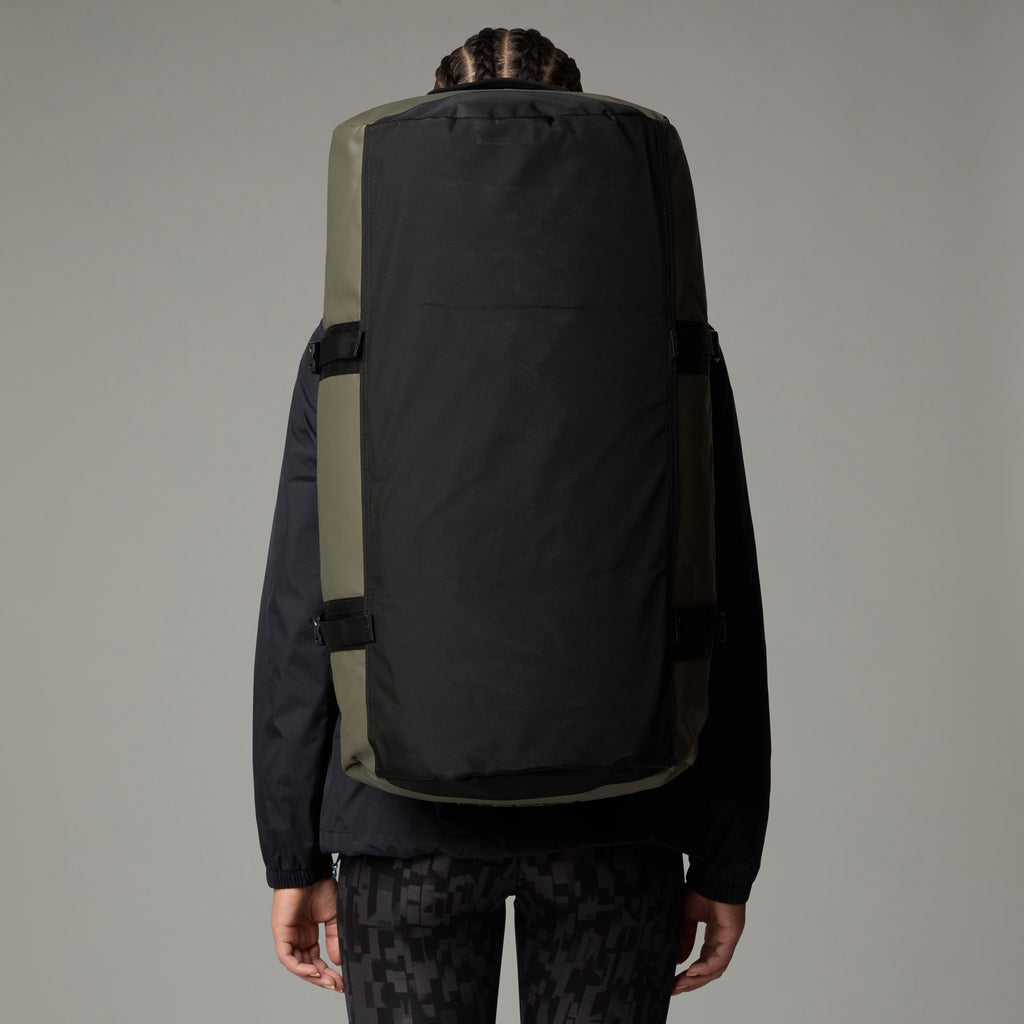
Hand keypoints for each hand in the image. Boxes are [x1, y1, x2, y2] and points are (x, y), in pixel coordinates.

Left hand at [271, 877, 343, 992]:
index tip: (342, 980)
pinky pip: (288, 958)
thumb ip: (335, 938)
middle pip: (307, 966)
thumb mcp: (334, 916)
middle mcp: (297, 938)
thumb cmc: (320, 887)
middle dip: (322, 978)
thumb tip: (338, 961)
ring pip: (297, 966)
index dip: (327, 972)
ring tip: (328, 981)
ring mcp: (288, 936)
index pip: (316, 960)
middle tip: (337, 985)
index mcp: (308, 934)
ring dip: (312, 976)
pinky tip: (315, 971)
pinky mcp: (281, 933)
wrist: (309, 871)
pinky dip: (300, 967)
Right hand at [672, 885, 744, 993]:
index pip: (703, 963)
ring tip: (681, 984)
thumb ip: (684, 938)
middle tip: (674, 990)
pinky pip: (720, 958)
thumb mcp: (686, 917)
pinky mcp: (731, 935)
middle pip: (709, 971)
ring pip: (715, 969)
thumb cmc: (701, 890)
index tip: (673, 983)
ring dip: (698, 979)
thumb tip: (679, 961)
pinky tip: (692, 971)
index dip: (689, 975)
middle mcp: (722, 942)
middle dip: (691, 983)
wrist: (713, 874)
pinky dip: (706, 967)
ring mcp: (728, 940)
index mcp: (713, 938)